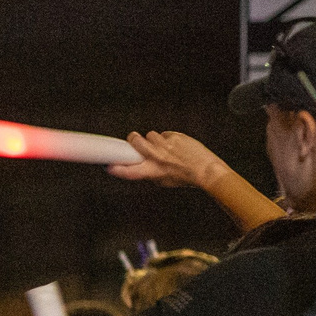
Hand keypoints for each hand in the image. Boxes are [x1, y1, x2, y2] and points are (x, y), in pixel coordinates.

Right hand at [109, 130, 232, 191]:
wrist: (205, 169)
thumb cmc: (185, 177)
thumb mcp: (163, 181)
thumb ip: (149, 172)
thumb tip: (138, 162)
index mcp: (152, 172)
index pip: (128, 171)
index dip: (116, 168)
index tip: (109, 166)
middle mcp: (157, 158)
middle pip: (135, 141)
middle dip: (132, 138)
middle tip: (133, 139)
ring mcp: (166, 146)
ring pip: (150, 135)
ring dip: (153, 139)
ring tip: (162, 146)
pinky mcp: (175, 137)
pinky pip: (164, 134)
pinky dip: (167, 138)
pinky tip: (175, 145)